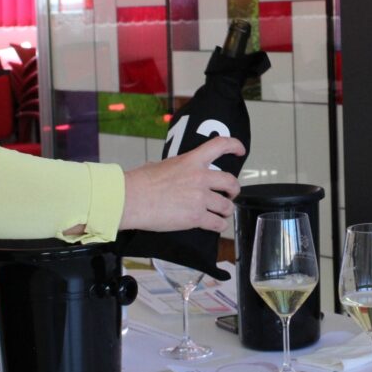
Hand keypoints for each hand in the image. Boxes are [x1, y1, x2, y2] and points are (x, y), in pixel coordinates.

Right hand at [120, 137, 245, 233]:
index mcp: (191, 161)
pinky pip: (217, 223)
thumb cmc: (140, 183)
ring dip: (226, 211)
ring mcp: (200, 197)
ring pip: (226, 206)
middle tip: (230, 195)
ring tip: (221, 214)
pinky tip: (215, 225)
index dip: (235, 146)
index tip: (240, 150)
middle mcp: (200, 177)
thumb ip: (178, 168)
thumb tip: (178, 172)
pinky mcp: (196, 216)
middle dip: (234, 190)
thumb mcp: (163, 165)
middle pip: (231, 182)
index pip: (220, 145)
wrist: (131, 200)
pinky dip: (219, 226)